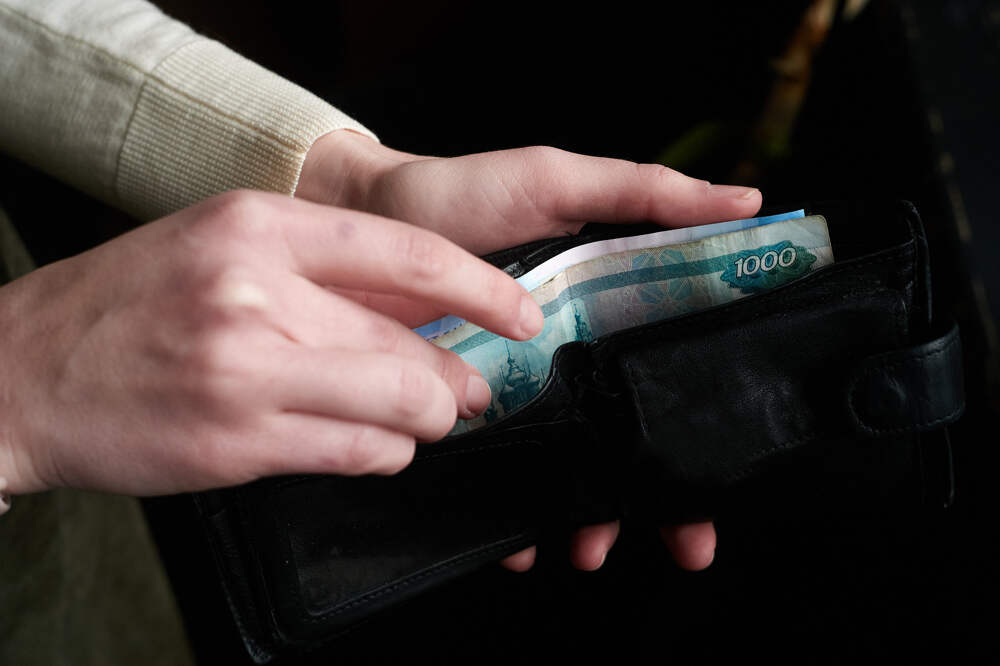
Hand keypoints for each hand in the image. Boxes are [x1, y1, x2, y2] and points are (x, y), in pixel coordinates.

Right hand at [0, 191, 541, 495]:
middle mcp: (257, 292)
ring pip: (401, 407)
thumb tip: (428, 309)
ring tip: (417, 420)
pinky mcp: (240, 442)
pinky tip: (370, 444)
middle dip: (458, 379)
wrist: (23, 374)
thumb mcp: (224, 250)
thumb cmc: (130, 307)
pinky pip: (360, 454)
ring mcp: (248, 372)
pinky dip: (383, 453)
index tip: (519, 314)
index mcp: (259, 227)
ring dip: (425, 421)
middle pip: (412, 345)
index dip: (481, 288)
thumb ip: (324, 274)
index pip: (408, 252)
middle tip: (469, 391)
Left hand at [298, 131, 757, 572]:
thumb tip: (747, 204)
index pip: (676, 370)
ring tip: (594, 545)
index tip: (736, 468)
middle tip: (689, 543)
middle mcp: (577, 358)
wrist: (366, 218)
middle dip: (666, 499)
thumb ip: (646, 194)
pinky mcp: (470, 412)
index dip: (710, 419)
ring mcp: (525, 391)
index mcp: (615, 306)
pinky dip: (516, 519)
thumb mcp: (560, 182)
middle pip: (636, 437)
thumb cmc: (467, 193)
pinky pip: (502, 476)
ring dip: (595, 517)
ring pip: (577, 469)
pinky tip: (525, 544)